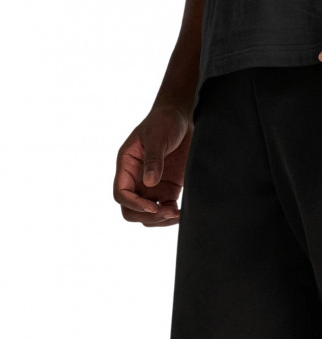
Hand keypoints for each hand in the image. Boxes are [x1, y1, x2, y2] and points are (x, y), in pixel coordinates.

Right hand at [113, 105, 192, 225]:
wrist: (182, 118)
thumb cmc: (164, 122)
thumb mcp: (157, 136)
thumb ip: (153, 159)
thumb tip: (149, 183)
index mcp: (127, 166)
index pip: (121, 194)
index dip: (133, 204)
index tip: (152, 206)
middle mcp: (136, 180)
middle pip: (131, 210)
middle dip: (146, 216)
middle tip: (167, 212)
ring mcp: (152, 187)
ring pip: (148, 215)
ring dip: (160, 220)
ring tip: (176, 214)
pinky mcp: (168, 190)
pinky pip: (165, 210)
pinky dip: (171, 216)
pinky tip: (181, 214)